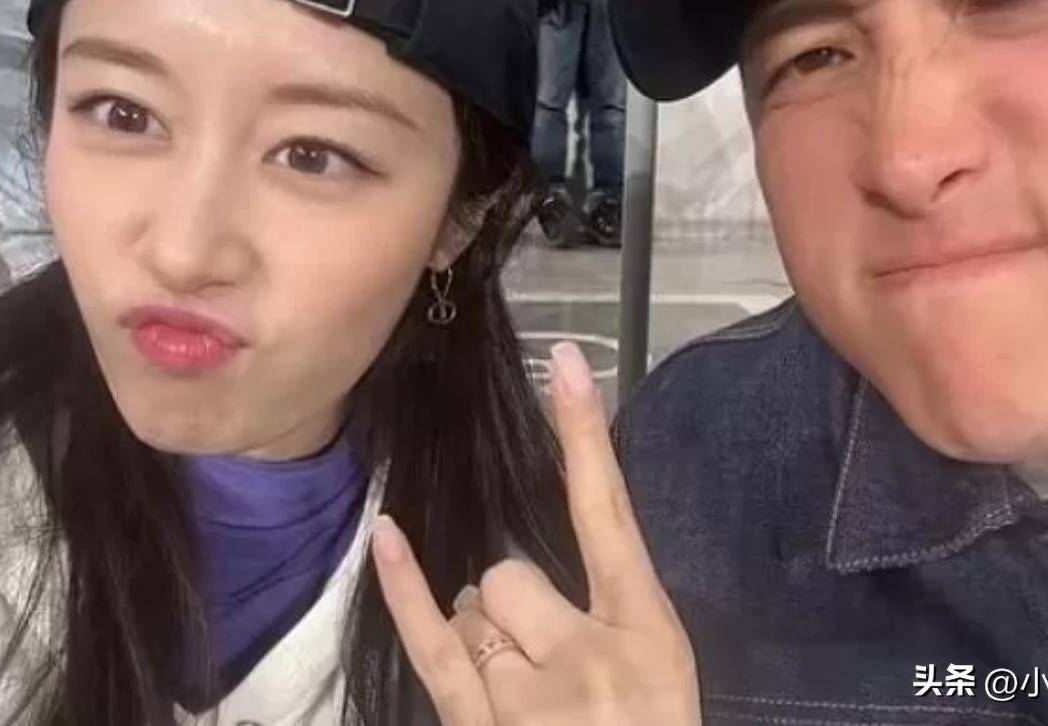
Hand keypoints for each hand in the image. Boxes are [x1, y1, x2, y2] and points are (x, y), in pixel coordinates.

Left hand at [372, 342, 699, 724]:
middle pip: (508, 573)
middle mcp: (589, 656)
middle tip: (550, 672)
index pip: (610, 512)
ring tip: (532, 708)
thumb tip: (512, 584)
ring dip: (488, 643)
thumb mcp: (658, 675)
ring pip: (474, 609)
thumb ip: (604, 618)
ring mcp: (533, 697)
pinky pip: (437, 645)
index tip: (565, 357)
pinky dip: (409, 590)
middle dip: (515, 610)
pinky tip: (389, 535)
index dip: (584, 434)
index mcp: (649, 631)